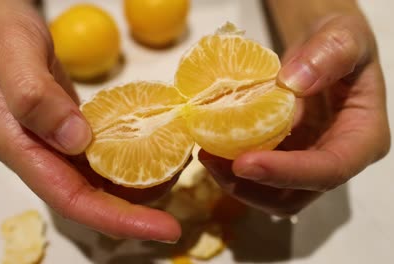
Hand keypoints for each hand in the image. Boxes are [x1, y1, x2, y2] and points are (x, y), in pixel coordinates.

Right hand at [0, 0, 179, 241]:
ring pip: (96, 179)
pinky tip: (153, 149)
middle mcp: (36, 151)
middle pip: (88, 198)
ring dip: (135, 186)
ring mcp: (51, 139)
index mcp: (18, 145)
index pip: (70, 198)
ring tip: (174, 175)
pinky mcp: (65, 125)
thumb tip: (76, 141)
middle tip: (175, 215)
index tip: (162, 229)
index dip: (116, 219)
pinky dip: (127, 158)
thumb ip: (36, 96)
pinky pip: (98, 154)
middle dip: (133, 212)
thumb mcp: (12, 52)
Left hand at [200, 14, 389, 215]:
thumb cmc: (339, 43)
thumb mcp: (344, 35)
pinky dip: (231, 168)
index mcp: (362, 138)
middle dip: (252, 186)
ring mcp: (306, 161)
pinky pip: (258, 174)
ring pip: (272, 194)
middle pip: (296, 196)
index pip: (329, 169)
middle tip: (213, 160)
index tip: (244, 163)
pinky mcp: (283, 156)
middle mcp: (334, 158)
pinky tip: (211, 147)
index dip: (286, 173)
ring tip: (207, 154)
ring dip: (236, 183)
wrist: (322, 51)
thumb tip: (293, 83)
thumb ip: (328, 54)